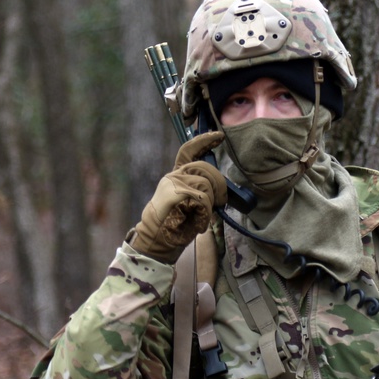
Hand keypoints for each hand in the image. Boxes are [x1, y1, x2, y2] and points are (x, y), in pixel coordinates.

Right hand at [129, 132, 227, 262]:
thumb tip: (220, 186)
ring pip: (206, 184)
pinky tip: (197, 222)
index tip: (219, 136)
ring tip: (201, 216)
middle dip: (219, 185)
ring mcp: (173, 183)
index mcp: (177, 176)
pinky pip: (203, 198)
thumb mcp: (192, 203)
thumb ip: (202, 189)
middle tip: (220, 202)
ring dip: (210, 202)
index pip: (189, 150)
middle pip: (205, 168)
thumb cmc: (177, 226)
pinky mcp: (175, 193)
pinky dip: (205, 212)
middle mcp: (173, 176)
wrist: (158, 242)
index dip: (204, 141)